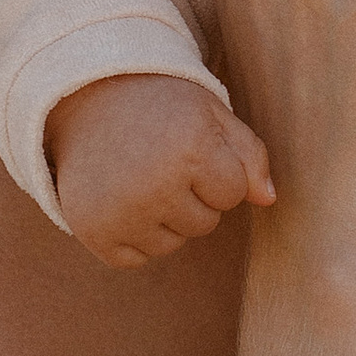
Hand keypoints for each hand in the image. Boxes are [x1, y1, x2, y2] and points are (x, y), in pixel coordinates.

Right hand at [47, 73, 275, 270]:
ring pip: (172, 244)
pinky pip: (135, 259)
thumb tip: (269, 200)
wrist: (86, 96)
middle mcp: (154, 185)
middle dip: (193, 196)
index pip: (235, 193)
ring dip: (164, 219)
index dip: (218, 171)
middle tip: (161, 160)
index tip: (191, 146)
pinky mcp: (94, 233)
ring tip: (140, 177)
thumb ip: (249, 155)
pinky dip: (132, 236)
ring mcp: (121, 213)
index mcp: (190, 149)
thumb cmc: (161, 106)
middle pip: (205, 224)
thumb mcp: (212, 114)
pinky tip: (120, 199)